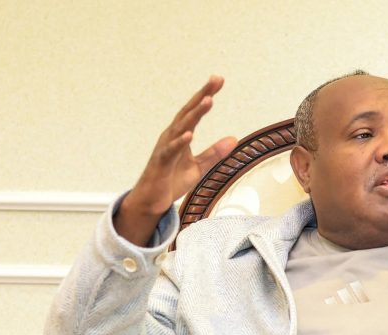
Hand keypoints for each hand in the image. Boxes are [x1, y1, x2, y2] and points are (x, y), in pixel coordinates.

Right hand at [114, 76, 237, 245]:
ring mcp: (165, 148)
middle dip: (202, 95)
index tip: (219, 80)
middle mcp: (171, 136)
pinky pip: (170, 151)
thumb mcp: (199, 166)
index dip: (206, 95)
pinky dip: (179, 142)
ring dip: (194, 114)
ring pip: (181, 127)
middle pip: (188, 112)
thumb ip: (215, 152)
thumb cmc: (171, 180)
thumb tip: (234, 139)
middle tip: (215, 80)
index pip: (195, 111)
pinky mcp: (160, 163)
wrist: (153, 201)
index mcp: (180, 135)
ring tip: (208, 101)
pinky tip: (189, 134)